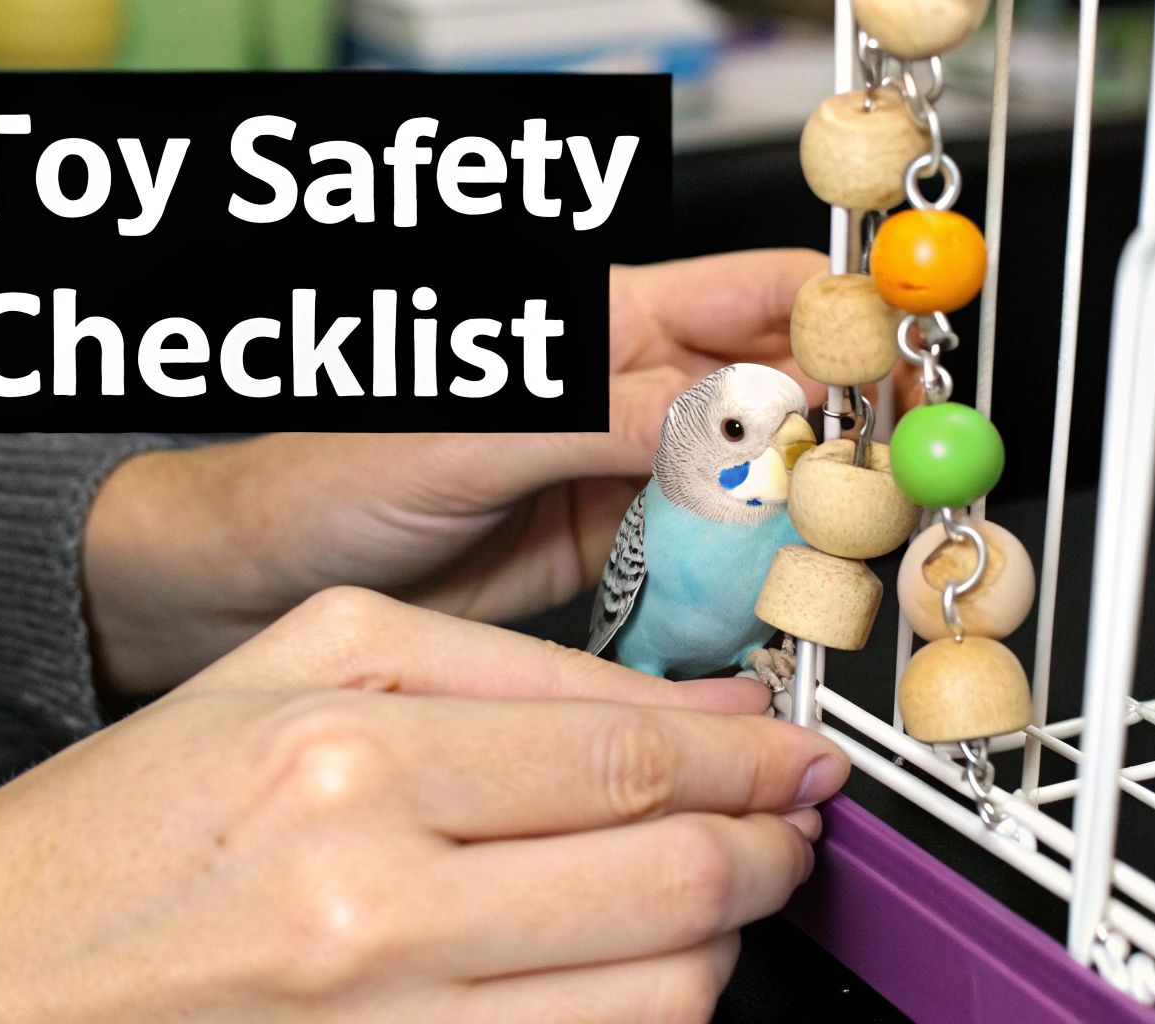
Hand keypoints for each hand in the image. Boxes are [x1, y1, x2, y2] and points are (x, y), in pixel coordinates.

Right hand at [0, 589, 849, 1023]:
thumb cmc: (140, 810)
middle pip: (668, 883)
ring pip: (655, 1000)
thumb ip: (517, 666)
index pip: (627, 756)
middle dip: (768, 852)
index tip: (797, 757)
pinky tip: (632, 969)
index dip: (749, 759)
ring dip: (722, 945)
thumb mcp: (310, 664)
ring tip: (712, 898)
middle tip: (788, 826)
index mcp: (356, 758)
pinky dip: (646, 1020)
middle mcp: (375, 901)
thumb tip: (699, 701)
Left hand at [84, 249, 828, 694]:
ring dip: (798, 526)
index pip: (763, 298)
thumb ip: (605, 414)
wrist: (257, 580)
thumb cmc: (327, 474)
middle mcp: (630, 390)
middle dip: (840, 441)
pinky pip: (705, 562)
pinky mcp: (610, 552)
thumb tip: (733, 417)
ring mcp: (624, 475)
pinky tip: (761, 611)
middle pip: (779, 399)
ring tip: (831, 569)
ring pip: (754, 486)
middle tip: (877, 503)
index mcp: (604, 320)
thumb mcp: (473, 429)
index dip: (843, 329)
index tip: (897, 387)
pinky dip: (742, 587)